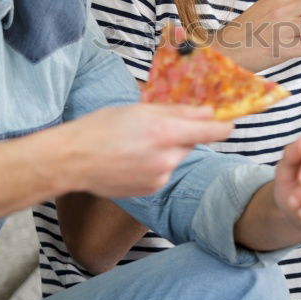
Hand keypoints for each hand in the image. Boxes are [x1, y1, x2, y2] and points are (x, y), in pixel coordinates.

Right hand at [59, 104, 232, 197]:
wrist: (72, 161)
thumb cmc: (100, 128)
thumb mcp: (139, 110)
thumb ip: (177, 111)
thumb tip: (207, 111)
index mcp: (165, 132)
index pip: (211, 131)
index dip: (223, 125)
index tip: (229, 122)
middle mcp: (167, 158)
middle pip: (192, 143)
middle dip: (182, 135)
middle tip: (156, 128)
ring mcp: (160, 177)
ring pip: (176, 158)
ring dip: (166, 150)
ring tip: (136, 145)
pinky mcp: (152, 189)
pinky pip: (163, 172)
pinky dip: (155, 165)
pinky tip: (131, 160)